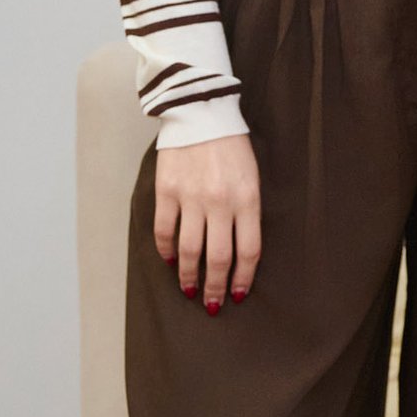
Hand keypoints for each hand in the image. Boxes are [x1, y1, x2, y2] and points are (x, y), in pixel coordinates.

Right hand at [154, 133, 261, 313]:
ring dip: (189, 276)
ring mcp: (191, 197)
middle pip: (218, 258)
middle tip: (212, 303)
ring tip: (190, 289)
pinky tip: (168, 260)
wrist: (202, 113)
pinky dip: (165, 251)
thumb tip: (238, 250)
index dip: (242, 277)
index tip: (237, 294)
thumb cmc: (232, 146)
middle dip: (215, 287)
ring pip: (188, 250)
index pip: (248, 250)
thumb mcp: (252, 177)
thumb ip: (247, 210)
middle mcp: (220, 202)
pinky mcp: (167, 192)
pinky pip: (164, 230)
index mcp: (247, 198)